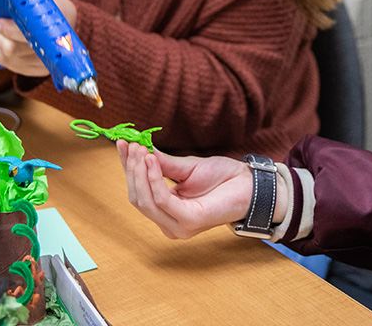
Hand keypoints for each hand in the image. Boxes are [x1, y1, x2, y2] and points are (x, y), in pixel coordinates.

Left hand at [0, 0, 76, 77]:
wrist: (66, 17)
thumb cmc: (46, 1)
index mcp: (57, 23)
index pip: (30, 33)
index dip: (12, 30)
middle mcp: (53, 48)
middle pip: (14, 50)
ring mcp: (44, 62)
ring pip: (8, 59)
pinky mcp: (37, 70)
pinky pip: (10, 65)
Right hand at [117, 141, 251, 239]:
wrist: (250, 184)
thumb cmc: (222, 178)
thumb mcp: (186, 167)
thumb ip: (161, 163)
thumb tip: (138, 149)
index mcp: (167, 212)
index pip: (138, 192)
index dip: (128, 168)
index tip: (121, 145)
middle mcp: (169, 224)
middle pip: (137, 198)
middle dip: (131, 170)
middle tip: (131, 145)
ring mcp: (178, 226)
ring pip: (145, 201)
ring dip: (139, 173)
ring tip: (141, 150)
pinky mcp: (189, 222)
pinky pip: (162, 200)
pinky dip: (153, 180)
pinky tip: (152, 161)